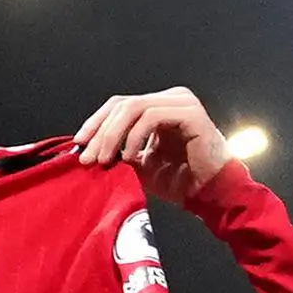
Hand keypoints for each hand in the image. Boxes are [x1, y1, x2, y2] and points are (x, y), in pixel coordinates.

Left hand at [74, 89, 234, 206]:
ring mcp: (181, 102)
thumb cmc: (181, 181)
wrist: (212, 194)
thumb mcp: (140, 165)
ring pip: (134, 108)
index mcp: (159, 106)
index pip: (119, 105)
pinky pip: (152, 117)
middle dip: (100, 132)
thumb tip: (87, 149)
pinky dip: (135, 136)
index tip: (79, 144)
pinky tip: (130, 156)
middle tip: (88, 157)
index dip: (96, 122)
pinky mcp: (190, 113)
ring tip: (105, 159)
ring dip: (113, 135)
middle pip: (123, 104)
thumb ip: (118, 151)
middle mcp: (170, 98)